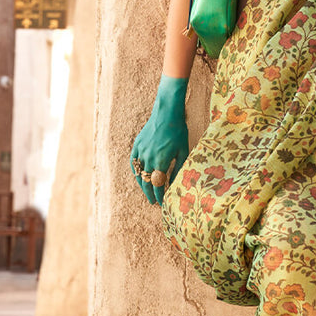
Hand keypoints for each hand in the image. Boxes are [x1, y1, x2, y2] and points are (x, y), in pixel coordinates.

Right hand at [130, 75, 188, 204]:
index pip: (157, 185)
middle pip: (146, 182)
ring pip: (138, 173)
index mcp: (160, 160)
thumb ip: (178, 169)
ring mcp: (140, 151)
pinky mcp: (136, 145)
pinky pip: (133, 162)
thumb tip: (174, 184)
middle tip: (153, 202)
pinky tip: (139, 176)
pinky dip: (135, 171)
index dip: (159, 196)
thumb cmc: (179, 131)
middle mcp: (148, 158)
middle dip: (150, 194)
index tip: (161, 204)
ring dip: (142, 184)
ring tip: (147, 191)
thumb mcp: (183, 151)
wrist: (167, 112)